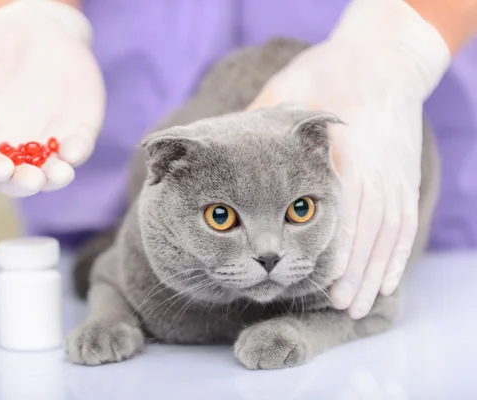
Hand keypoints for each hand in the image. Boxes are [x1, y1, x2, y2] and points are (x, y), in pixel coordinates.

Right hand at [0, 0, 104, 196]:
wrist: (34, 29)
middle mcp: (17, 149)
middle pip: (19, 180)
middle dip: (25, 183)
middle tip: (31, 178)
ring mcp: (49, 143)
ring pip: (53, 173)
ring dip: (56, 178)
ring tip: (59, 173)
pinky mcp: (77, 131)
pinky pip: (79, 148)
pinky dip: (78, 152)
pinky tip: (74, 149)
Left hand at [248, 0, 448, 317]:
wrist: (384, 57)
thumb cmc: (328, 73)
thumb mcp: (289, 92)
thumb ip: (260, 128)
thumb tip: (226, 153)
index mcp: (342, 151)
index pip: (335, 206)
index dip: (325, 245)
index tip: (310, 274)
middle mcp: (372, 167)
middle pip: (364, 227)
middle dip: (350, 269)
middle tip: (335, 306)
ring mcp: (393, 174)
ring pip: (386, 233)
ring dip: (372, 272)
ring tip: (355, 306)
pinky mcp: (405, 178)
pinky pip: (405, 223)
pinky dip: (396, 255)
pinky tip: (386, 282)